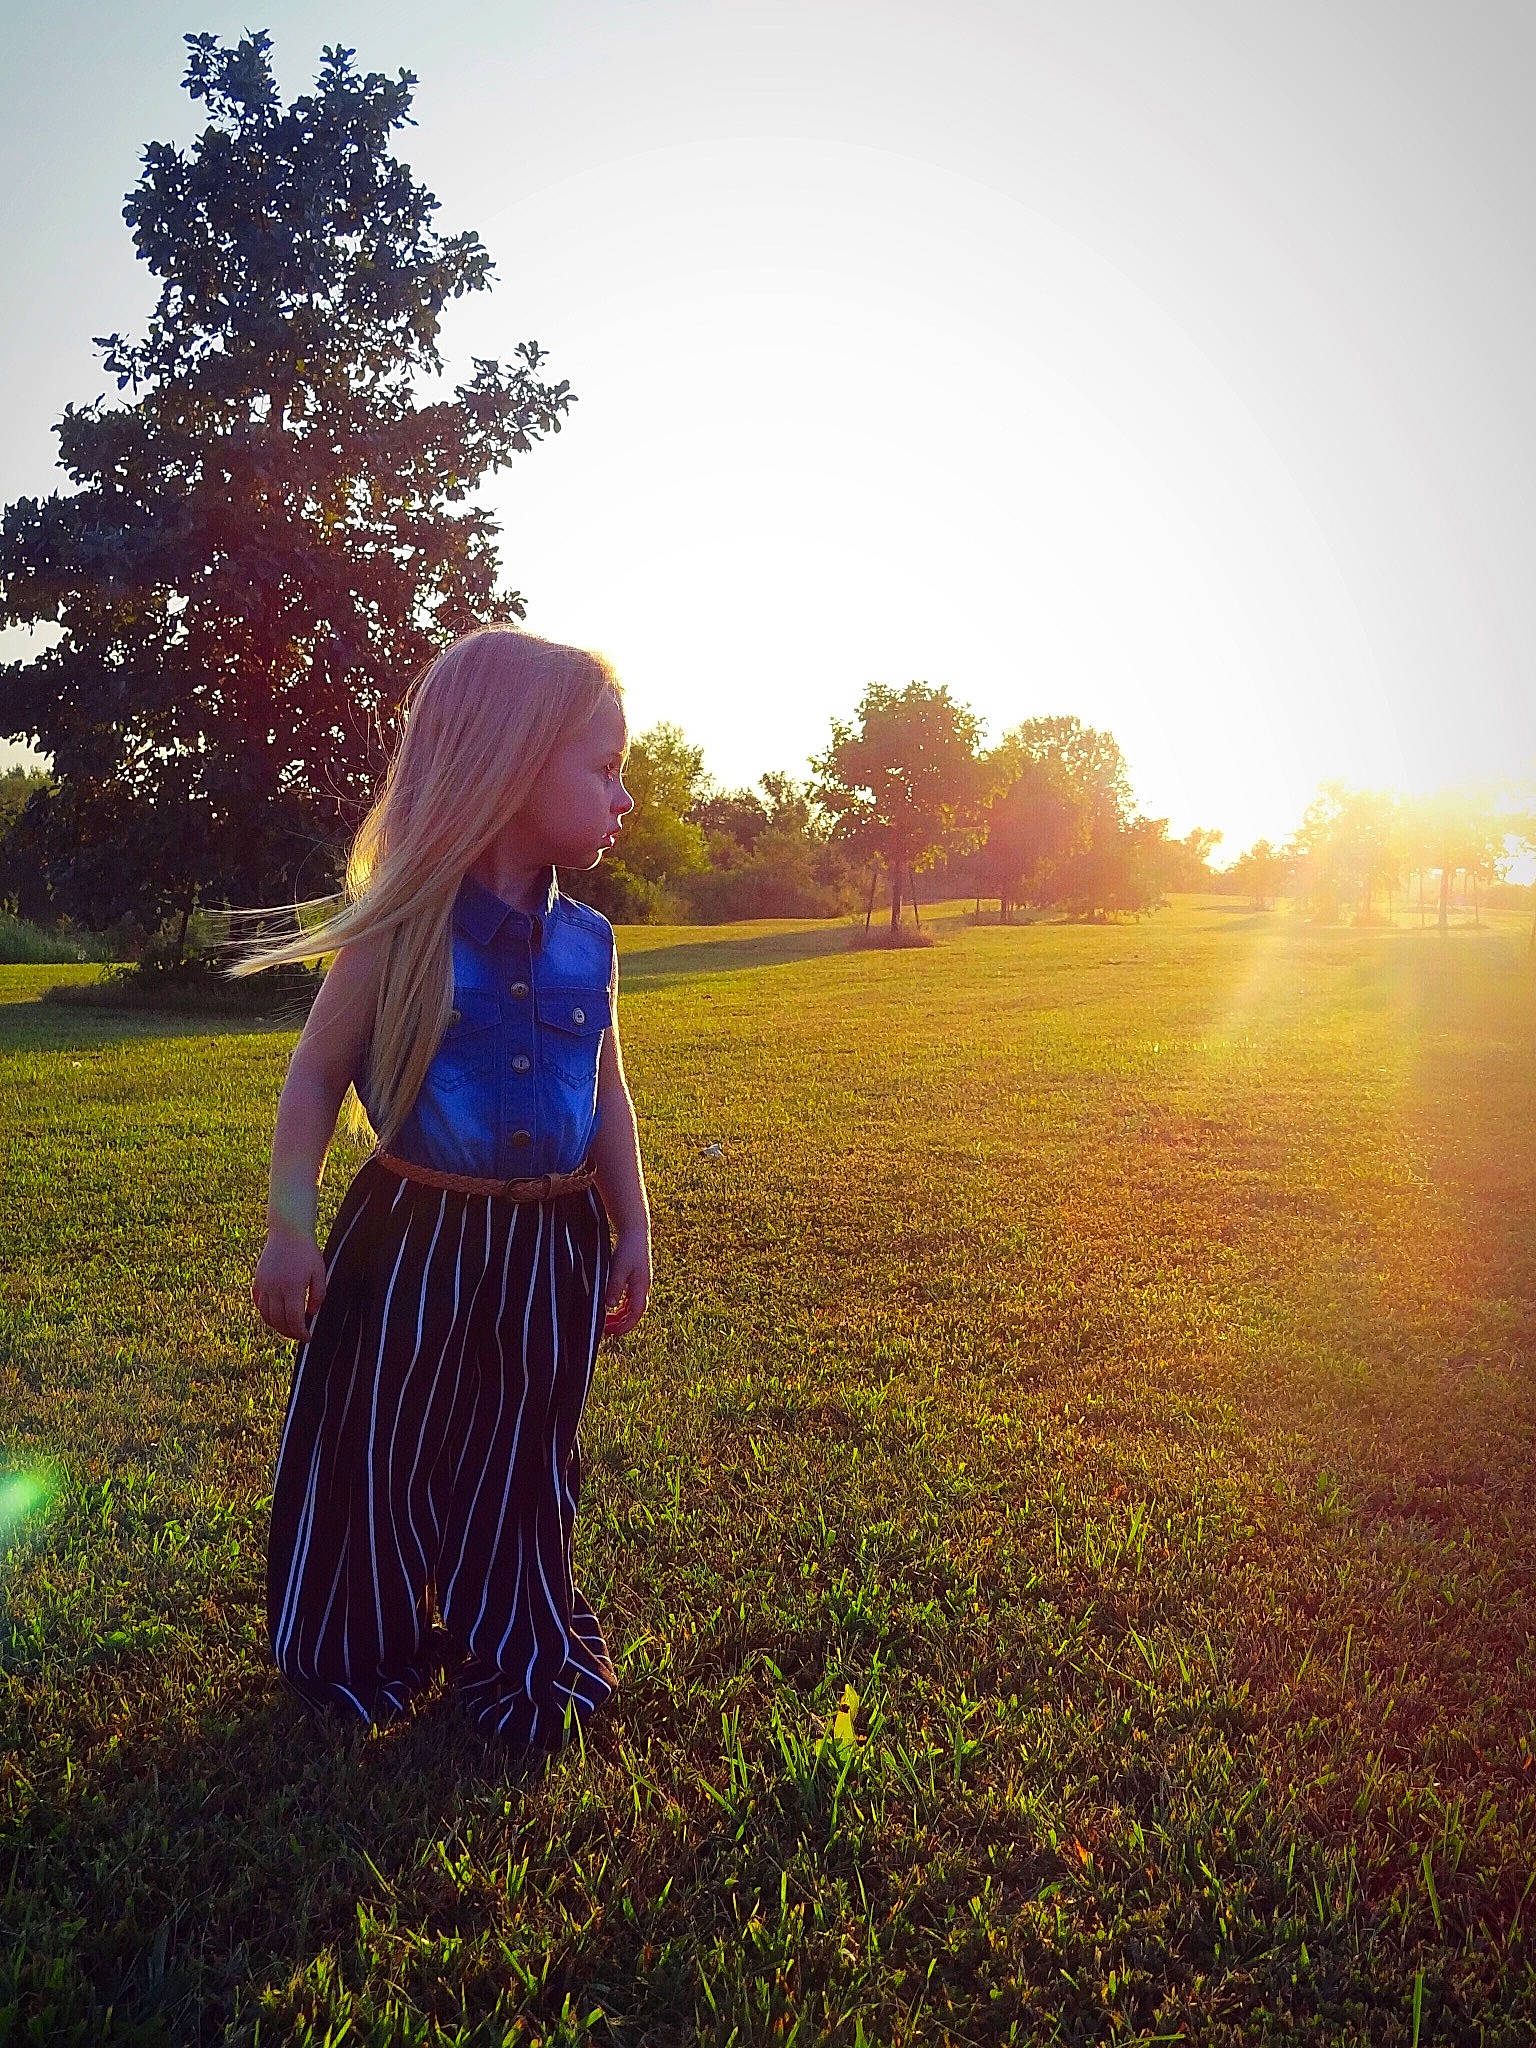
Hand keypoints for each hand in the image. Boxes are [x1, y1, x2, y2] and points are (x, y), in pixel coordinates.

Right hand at [253, 1224, 327, 1342]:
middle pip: (278, 1321)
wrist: (287, 1231)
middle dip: (289, 1332)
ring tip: (287, 1327)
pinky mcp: (257, 1279)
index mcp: (292, 1287)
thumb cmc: (306, 1251)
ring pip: (266, 1314)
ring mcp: (263, 1284)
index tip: (307, 1337)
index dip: (300, 1333)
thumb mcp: (319, 1272)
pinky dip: (265, 1312)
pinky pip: (258, 1302)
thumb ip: (318, 1295)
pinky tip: (274, 1315)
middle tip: (298, 1334)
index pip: (294, 1320)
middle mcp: (275, 1288)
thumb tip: (311, 1313)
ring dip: (276, 1325)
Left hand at [603, 1228, 651, 1337]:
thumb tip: (610, 1306)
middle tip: (608, 1331)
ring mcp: (641, 1283)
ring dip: (622, 1315)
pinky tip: (612, 1307)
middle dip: (623, 1323)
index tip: (614, 1333)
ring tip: (608, 1321)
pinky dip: (622, 1306)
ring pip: (633, 1306)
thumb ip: (615, 1286)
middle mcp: (643, 1287)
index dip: (626, 1326)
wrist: (635, 1231)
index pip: (636, 1313)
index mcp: (641, 1286)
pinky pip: (630, 1298)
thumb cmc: (627, 1249)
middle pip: (635, 1312)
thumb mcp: (618, 1268)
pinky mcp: (636, 1278)